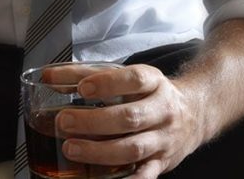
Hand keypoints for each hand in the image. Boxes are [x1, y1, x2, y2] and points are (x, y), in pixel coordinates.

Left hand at [56, 64, 204, 177]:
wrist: (195, 113)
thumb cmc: (150, 94)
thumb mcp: (126, 77)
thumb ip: (87, 74)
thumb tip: (49, 76)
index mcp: (154, 83)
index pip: (134, 79)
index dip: (108, 83)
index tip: (83, 88)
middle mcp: (163, 110)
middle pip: (130, 117)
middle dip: (94, 122)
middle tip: (64, 121)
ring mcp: (163, 139)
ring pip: (133, 148)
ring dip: (100, 151)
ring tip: (71, 148)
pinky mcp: (162, 163)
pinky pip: (145, 175)